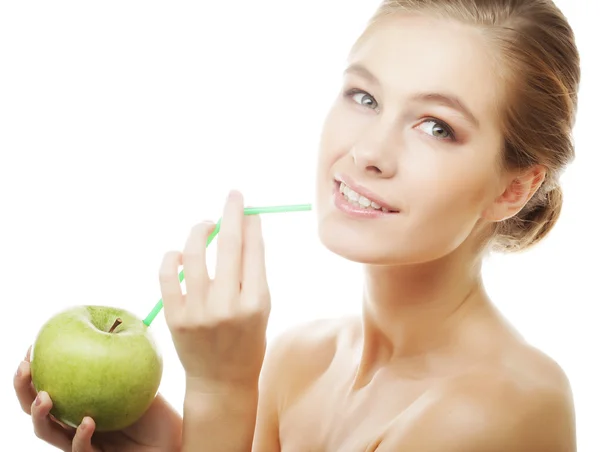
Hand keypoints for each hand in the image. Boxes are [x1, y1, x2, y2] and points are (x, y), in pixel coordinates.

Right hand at [14, 347, 181, 451]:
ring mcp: (83, 442)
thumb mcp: (139, 377)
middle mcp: (74, 421)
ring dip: (40, 415)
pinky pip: (80, 451)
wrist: (172, 442)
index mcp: (80, 401)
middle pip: (37, 408)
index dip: (34, 368)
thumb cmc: (157, 410)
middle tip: (25, 368)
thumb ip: (125, 356)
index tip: (32, 346)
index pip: (48, 383)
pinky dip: (80, 437)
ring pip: (48, 433)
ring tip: (45, 397)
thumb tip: (116, 319)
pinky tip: (88, 421)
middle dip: (23, 389)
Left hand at [160, 190, 270, 391]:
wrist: (221, 381)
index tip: (249, 208)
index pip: (253, 251)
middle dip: (231, 213)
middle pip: (228, 246)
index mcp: (256, 303)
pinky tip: (180, 254)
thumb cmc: (247, 340)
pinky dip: (172, 258)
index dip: (251, 224)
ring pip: (193, 255)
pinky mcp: (174, 317)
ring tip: (205, 225)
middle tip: (234, 196)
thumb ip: (254, 271)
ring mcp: (198, 312)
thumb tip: (246, 227)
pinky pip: (167, 276)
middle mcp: (228, 306)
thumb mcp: (262, 307)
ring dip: (200, 231)